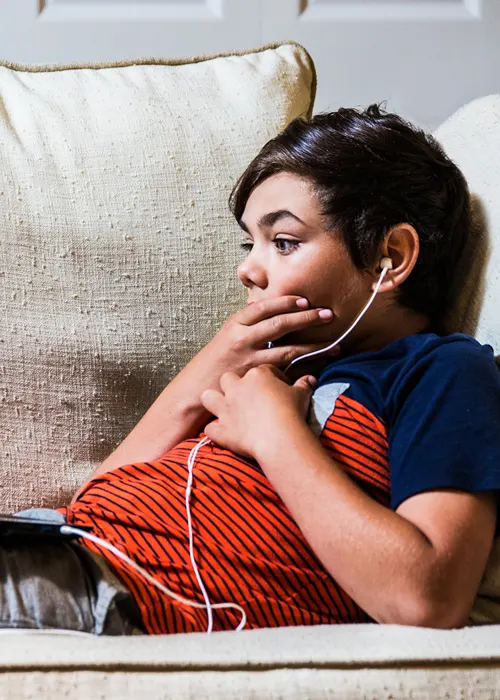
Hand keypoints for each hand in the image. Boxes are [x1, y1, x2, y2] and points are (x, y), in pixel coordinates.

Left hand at [200, 364, 316, 461]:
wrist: (280, 438)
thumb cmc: (292, 412)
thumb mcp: (301, 395)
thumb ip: (303, 384)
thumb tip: (310, 378)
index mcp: (256, 375)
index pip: (261, 370)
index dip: (270, 379)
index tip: (278, 389)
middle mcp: (236, 387)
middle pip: (227, 378)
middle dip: (233, 385)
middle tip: (246, 397)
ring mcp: (225, 408)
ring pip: (208, 396)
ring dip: (214, 402)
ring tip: (224, 409)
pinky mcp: (221, 429)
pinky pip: (210, 428)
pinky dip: (216, 431)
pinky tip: (224, 434)